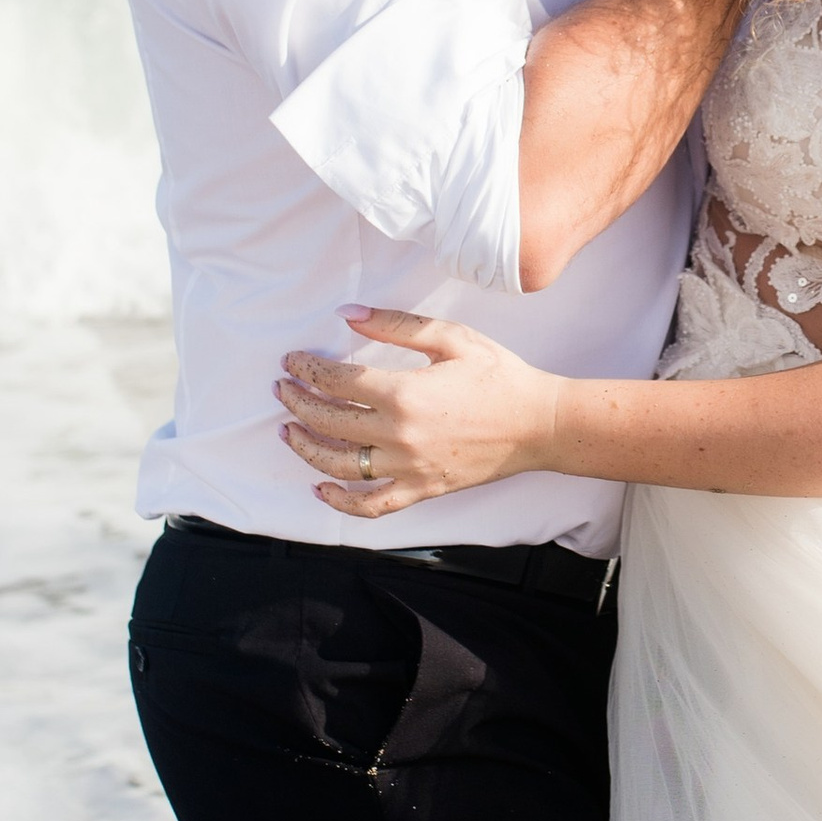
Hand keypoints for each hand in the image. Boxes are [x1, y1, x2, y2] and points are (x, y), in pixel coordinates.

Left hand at [277, 310, 559, 515]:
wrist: (538, 423)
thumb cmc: (498, 376)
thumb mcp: (450, 338)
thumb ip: (395, 325)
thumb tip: (347, 314)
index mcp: (404, 394)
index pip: (336, 381)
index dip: (307, 369)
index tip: (292, 361)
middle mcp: (399, 436)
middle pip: (328, 422)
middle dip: (297, 403)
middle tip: (283, 390)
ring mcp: (408, 468)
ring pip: (338, 466)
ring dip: (306, 449)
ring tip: (288, 432)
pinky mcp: (421, 490)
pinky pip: (371, 506)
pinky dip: (340, 504)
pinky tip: (321, 490)